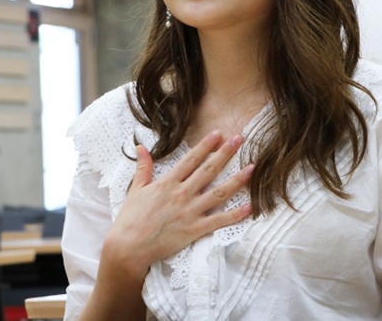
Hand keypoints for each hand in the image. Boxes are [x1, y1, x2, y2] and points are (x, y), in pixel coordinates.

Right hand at [102, 130, 253, 279]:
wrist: (129, 247)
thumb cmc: (130, 219)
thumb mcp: (135, 189)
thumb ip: (143, 167)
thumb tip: (140, 147)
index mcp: (168, 183)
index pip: (191, 159)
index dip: (206, 145)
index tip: (218, 134)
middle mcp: (181, 194)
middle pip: (208, 170)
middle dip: (225, 153)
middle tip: (239, 139)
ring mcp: (190, 212)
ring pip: (218, 193)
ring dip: (236, 180)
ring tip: (252, 168)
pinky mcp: (194, 230)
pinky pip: (218, 221)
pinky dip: (235, 214)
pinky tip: (249, 207)